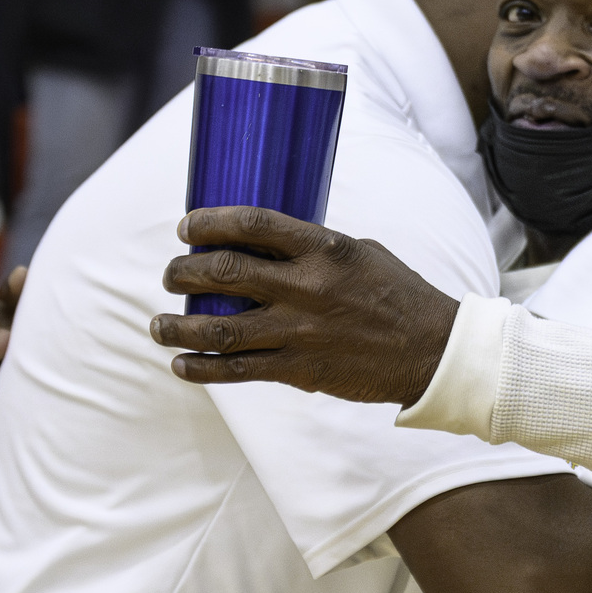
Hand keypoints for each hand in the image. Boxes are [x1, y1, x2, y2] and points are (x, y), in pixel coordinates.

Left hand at [151, 207, 458, 406]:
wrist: (432, 351)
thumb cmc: (399, 295)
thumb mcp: (362, 252)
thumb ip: (315, 249)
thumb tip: (269, 245)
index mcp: (325, 250)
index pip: (253, 225)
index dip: (210, 222)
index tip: (187, 227)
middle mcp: (307, 288)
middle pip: (224, 273)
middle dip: (183, 272)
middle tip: (171, 274)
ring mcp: (301, 331)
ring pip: (219, 329)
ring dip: (178, 326)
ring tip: (159, 325)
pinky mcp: (300, 370)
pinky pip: (238, 370)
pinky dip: (202, 368)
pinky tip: (182, 364)